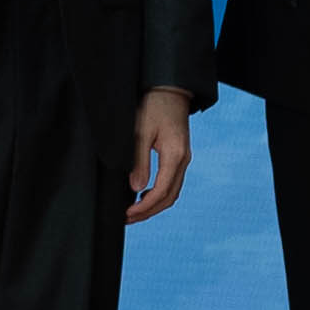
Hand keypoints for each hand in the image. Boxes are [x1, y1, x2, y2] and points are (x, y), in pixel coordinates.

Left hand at [125, 88, 194, 224]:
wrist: (169, 90)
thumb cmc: (153, 107)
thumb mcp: (140, 132)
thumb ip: (139, 160)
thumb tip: (136, 188)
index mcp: (175, 156)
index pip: (161, 191)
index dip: (144, 207)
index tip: (127, 214)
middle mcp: (183, 161)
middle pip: (169, 197)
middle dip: (149, 211)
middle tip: (127, 219)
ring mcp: (183, 159)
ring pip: (172, 192)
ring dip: (154, 205)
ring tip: (133, 212)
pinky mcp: (179, 156)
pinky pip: (172, 182)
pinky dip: (159, 194)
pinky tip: (143, 195)